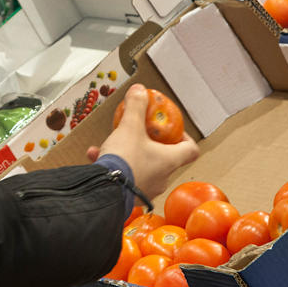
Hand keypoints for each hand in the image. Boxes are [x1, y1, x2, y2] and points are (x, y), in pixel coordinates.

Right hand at [86, 84, 198, 199]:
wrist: (104, 190)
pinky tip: (97, 156)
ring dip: (129, 154)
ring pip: (142, 167)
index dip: (185, 138)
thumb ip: (136, 106)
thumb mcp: (130, 126)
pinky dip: (115, 166)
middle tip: (139, 134)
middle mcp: (162, 178)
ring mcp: (147, 189)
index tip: (172, 130)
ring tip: (111, 145)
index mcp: (170, 160)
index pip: (191, 150)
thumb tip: (140, 90)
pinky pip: (125, 176)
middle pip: (164, 157)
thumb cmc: (124, 160)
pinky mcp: (130, 196)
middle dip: (150, 144)